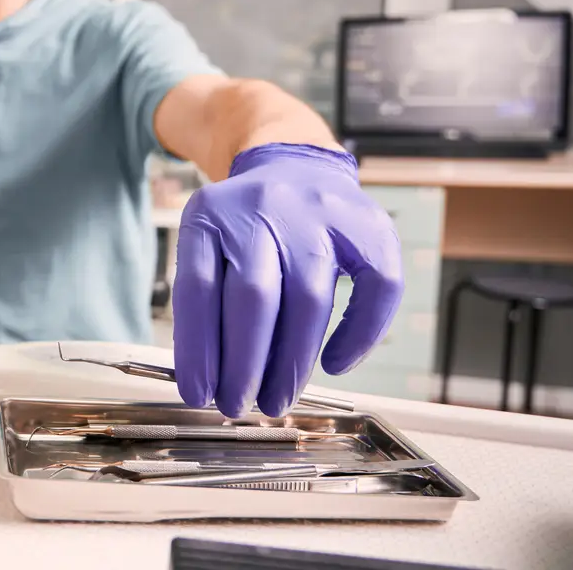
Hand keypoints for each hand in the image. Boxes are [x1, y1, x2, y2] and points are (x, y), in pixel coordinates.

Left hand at [172, 143, 403, 417]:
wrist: (294, 166)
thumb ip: (202, 300)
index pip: (198, 288)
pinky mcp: (369, 227)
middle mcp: (264, 208)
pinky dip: (358, 334)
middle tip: (237, 406)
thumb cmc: (246, 226)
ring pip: (309, 299)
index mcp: (211, 213)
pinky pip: (375, 288)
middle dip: (244, 364)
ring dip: (291, 362)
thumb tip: (205, 379)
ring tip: (275, 400)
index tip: (198, 393)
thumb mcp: (207, 242)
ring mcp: (320, 215)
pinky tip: (336, 364)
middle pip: (253, 296)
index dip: (198, 349)